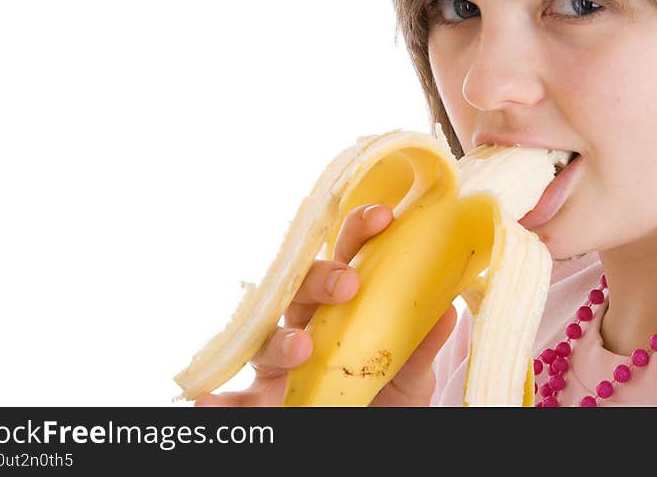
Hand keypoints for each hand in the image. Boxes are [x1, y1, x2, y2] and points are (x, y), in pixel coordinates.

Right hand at [195, 203, 457, 406]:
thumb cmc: (386, 403)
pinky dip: (217, 402)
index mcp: (341, 308)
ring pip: (264, 337)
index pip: (346, 258)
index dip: (359, 232)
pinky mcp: (261, 403)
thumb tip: (449, 308)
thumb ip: (420, 346)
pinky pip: (234, 401)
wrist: (369, 441)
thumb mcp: (410, 378)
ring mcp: (278, 364)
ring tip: (301, 346)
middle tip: (349, 283)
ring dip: (280, 338)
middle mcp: (304, 326)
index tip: (384, 217)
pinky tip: (207, 403)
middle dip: (320, 278)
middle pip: (300, 289)